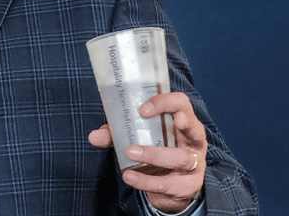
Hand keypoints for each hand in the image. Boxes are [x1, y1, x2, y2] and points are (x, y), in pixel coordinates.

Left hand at [88, 92, 206, 212]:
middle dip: (174, 125)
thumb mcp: (137, 138)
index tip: (142, 109)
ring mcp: (195, 164)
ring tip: (130, 157)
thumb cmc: (156, 150)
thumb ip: (116, 135)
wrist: (172, 185)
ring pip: (181, 158)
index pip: (181, 103)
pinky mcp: (188, 185)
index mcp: (182, 120)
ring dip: (153, 155)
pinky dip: (147, 181)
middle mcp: (194, 140)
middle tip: (138, 132)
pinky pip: (168, 183)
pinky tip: (130, 177)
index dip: (164, 103)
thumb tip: (94, 136)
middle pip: (192, 128)